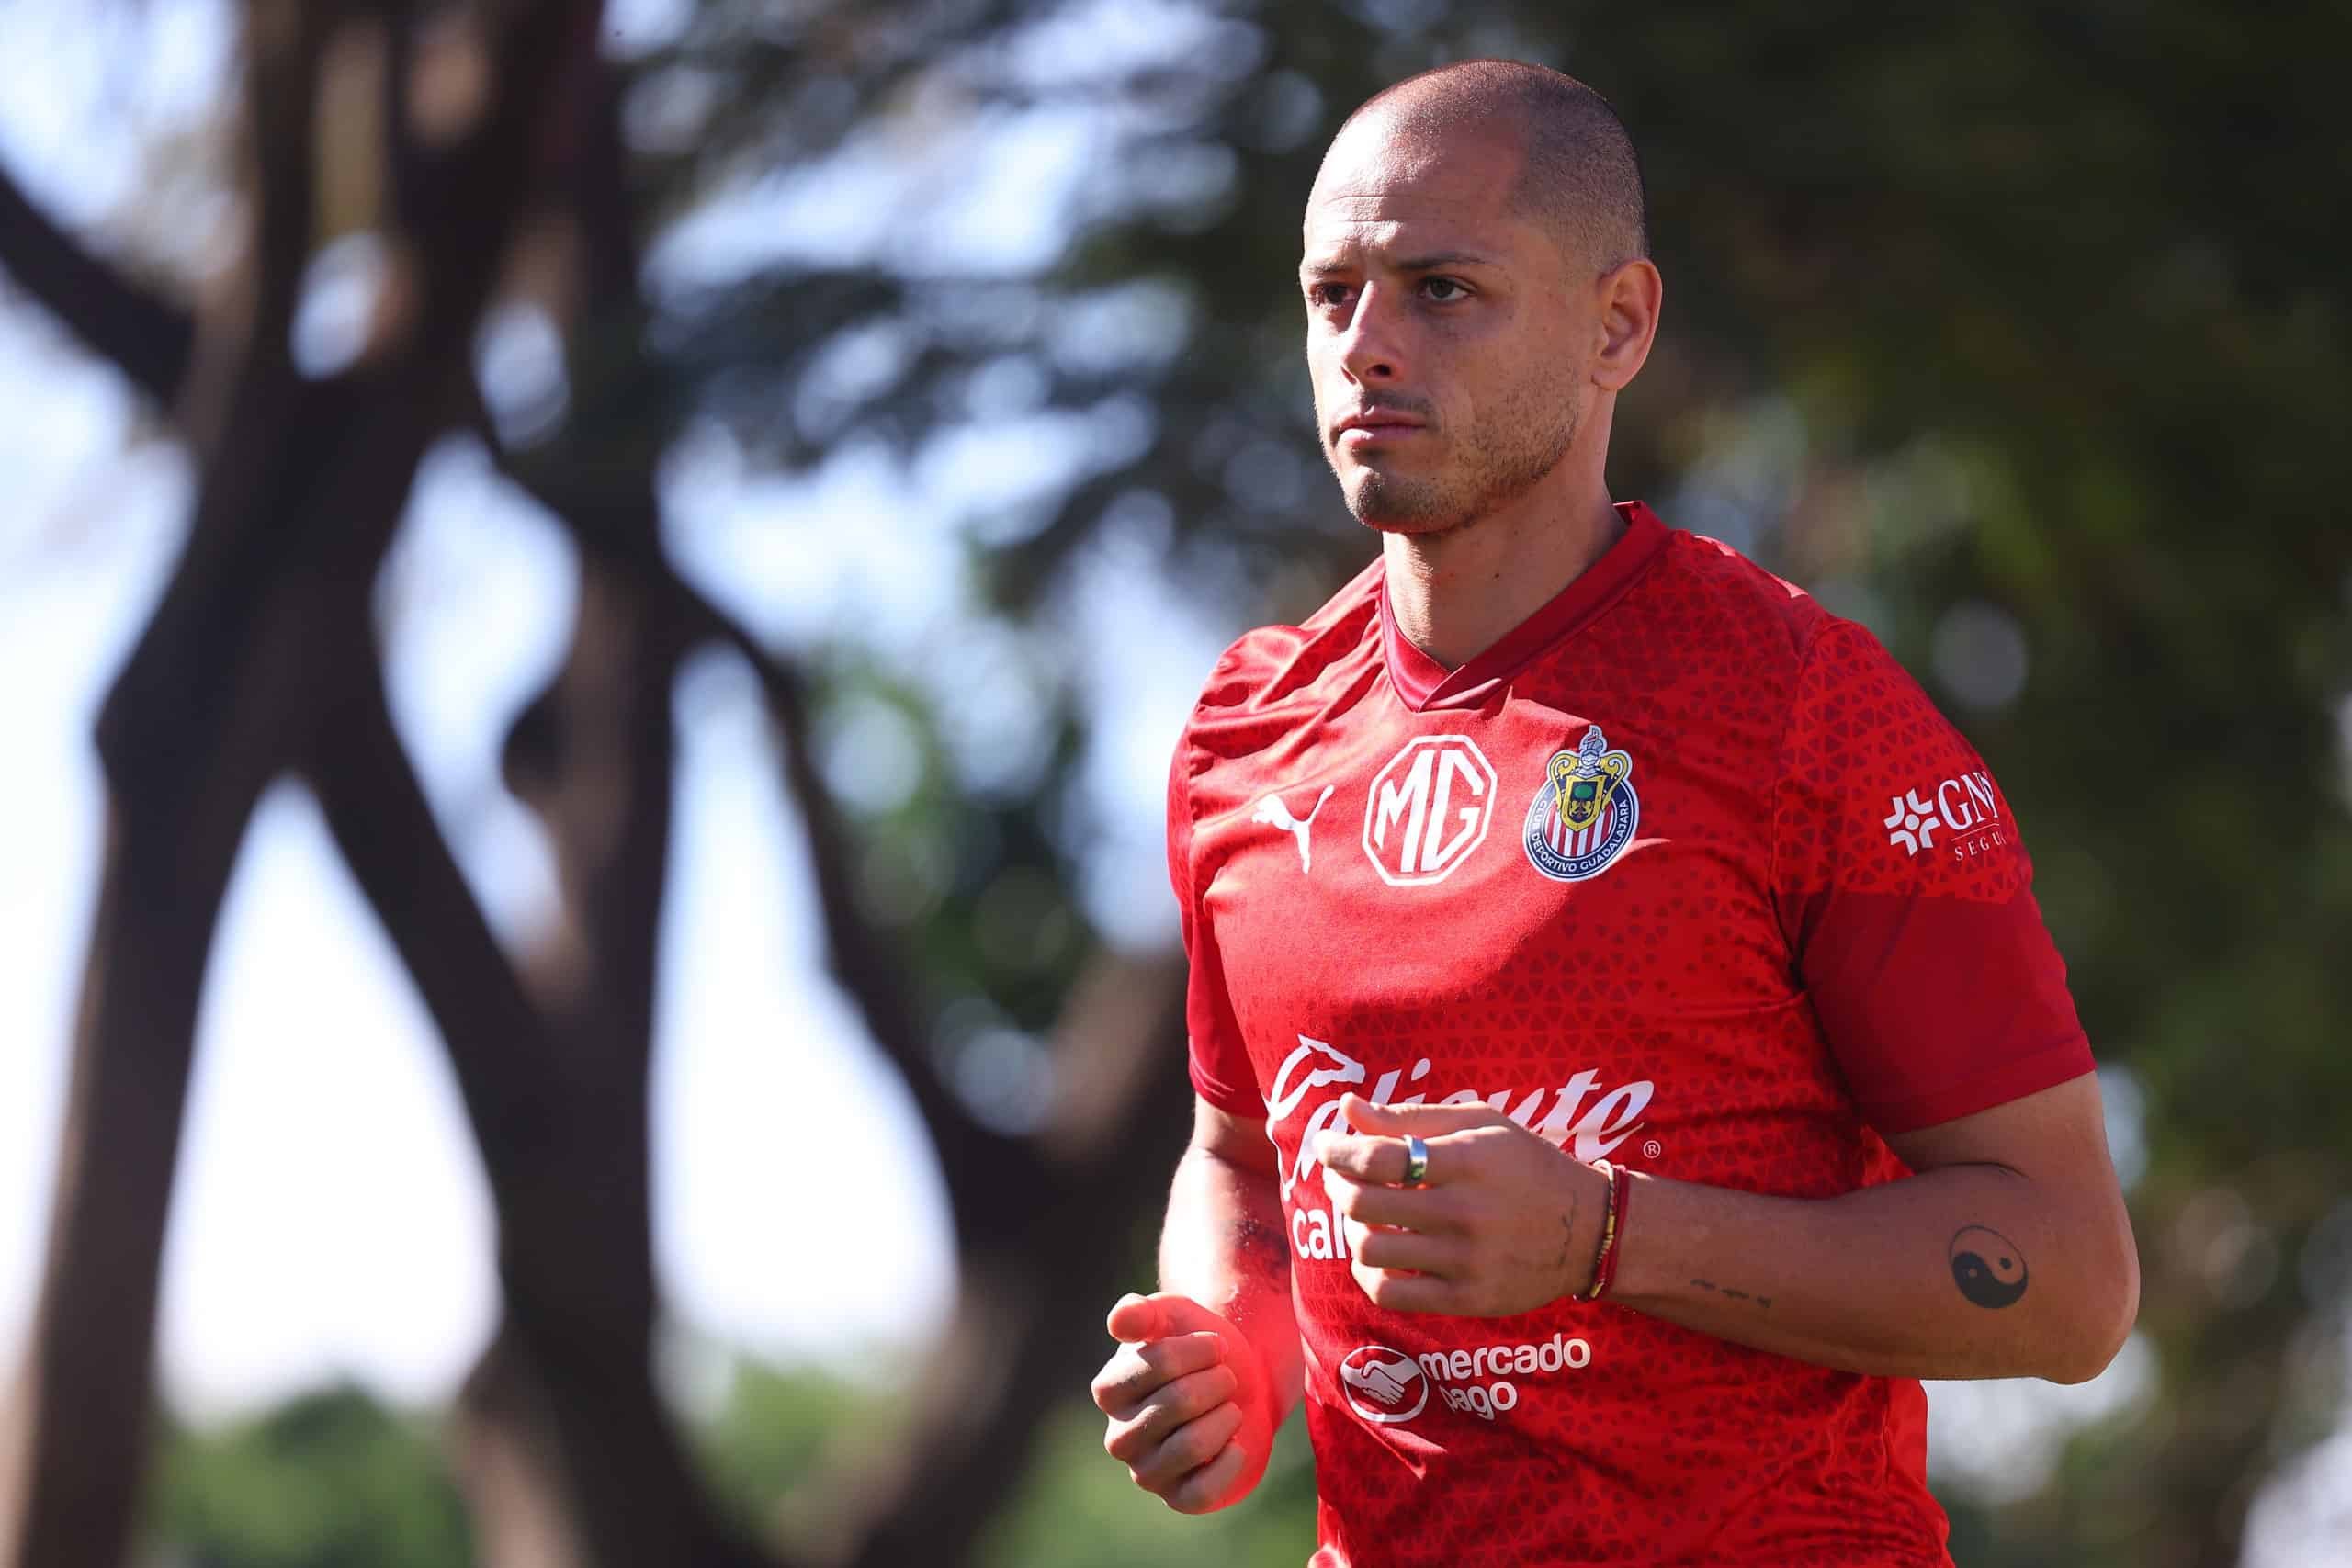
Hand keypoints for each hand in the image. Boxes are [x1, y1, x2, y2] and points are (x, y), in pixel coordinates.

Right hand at [1093, 1292, 1275, 1512]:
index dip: (1198, 1350)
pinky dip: (1229, 1462)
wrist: (1235, 1383)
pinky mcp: (1177, 1498)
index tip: (1215, 1345)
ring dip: (1226, 1416)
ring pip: (1193, 1445)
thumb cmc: (1196, 1347)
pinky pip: (1203, 1491)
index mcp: (1109, 1390)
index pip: (1156, 1364)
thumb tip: (1120, 1322)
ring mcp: (1146, 1471)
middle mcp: (1119, 1436)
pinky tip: (1235, 1442)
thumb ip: (1142, 1313)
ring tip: (1229, 1407)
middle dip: (1217, 1381)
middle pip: (1180, 1402)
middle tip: (1226, 1376)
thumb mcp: (1171, 1316)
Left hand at [1317, 1093, 1609, 1315]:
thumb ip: (1410, 1117)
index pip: (1378, 1157)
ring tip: (1360, 1215)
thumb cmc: (1525, 1164)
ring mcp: (1467, 1261)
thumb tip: (1346, 1108)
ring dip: (1351, 1229)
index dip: (1338, 1150)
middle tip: (1340, 1177)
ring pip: (1371, 1250)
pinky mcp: (1469, 1298)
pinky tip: (1374, 1255)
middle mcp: (1466, 1212)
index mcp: (1467, 1160)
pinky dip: (1368, 1274)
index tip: (1326, 1145)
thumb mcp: (1480, 1124)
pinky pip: (1392, 1294)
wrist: (1590, 1229)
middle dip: (1337, 1186)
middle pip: (1364, 1204)